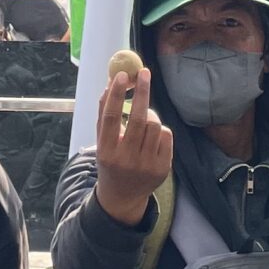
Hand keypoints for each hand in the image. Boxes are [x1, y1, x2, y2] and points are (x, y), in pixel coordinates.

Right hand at [95, 63, 171, 226]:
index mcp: (106, 151)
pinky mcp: (163, 168)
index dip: (117, 94)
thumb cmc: (111, 160)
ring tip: (144, 119)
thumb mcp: (102, 141)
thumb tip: (111, 83)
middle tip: (144, 73)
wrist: (123, 195)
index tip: (122, 75)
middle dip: (142, 92)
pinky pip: (166, 135)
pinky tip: (151, 138)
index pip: (112, 118)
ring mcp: (146, 165)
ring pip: (154, 125)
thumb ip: (104, 114)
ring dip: (150, 114)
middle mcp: (126, 159)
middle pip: (138, 119)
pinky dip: (159, 130)